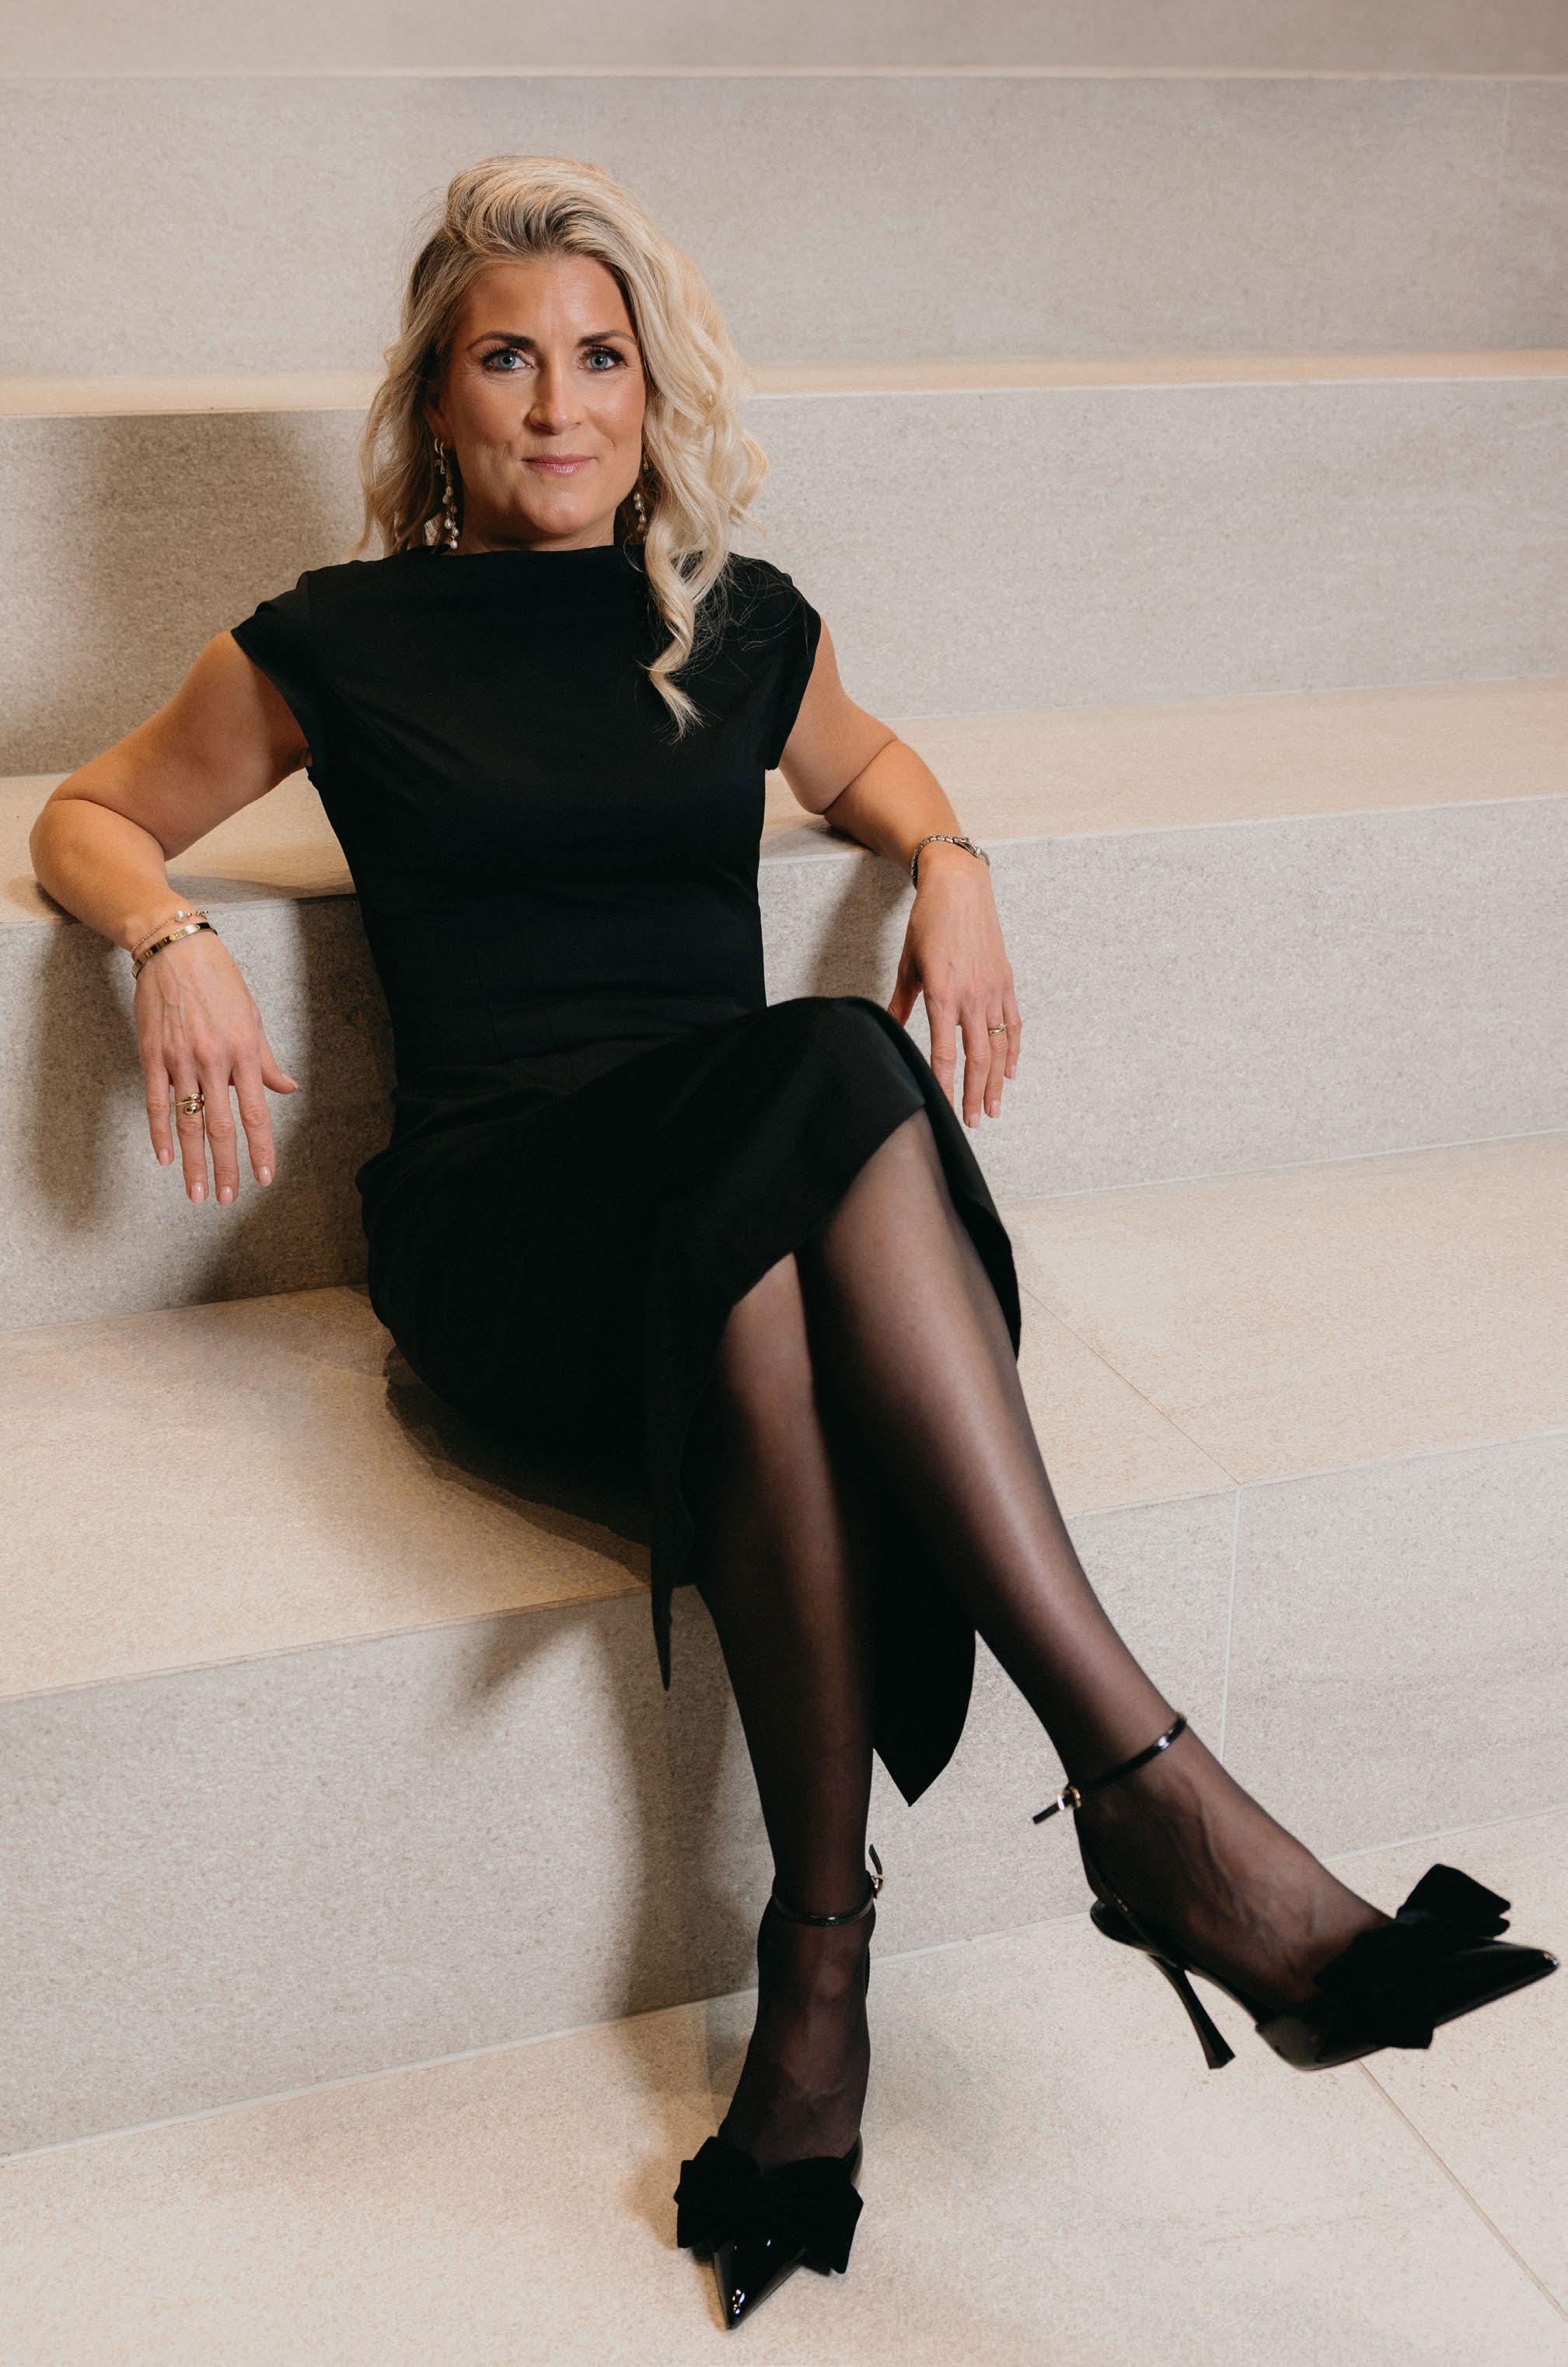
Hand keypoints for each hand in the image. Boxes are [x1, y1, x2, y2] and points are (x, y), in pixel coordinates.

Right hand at [134, 930, 298, 1201]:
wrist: (176, 951)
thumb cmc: (220, 983)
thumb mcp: (252, 1019)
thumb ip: (265, 1060)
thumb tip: (286, 1089)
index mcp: (242, 1053)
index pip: (255, 1113)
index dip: (260, 1149)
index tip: (264, 1178)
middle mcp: (212, 1061)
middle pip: (220, 1126)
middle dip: (226, 1166)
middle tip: (228, 1199)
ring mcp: (179, 1060)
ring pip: (187, 1121)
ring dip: (192, 1161)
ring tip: (197, 1192)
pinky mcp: (152, 1055)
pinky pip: (156, 1102)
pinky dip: (160, 1132)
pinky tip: (165, 1157)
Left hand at [886, 849, 1021, 1126]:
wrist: (960, 888)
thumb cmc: (928, 923)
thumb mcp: (908, 964)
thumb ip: (900, 1003)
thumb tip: (889, 1030)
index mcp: (944, 994)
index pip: (944, 1052)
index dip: (944, 1085)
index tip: (944, 1110)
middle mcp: (973, 997)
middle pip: (978, 1058)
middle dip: (975, 1095)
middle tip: (975, 1122)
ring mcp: (994, 990)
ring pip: (1000, 1047)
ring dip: (997, 1082)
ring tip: (994, 1108)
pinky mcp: (1006, 982)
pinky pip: (1014, 1025)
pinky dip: (1014, 1050)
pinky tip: (1010, 1072)